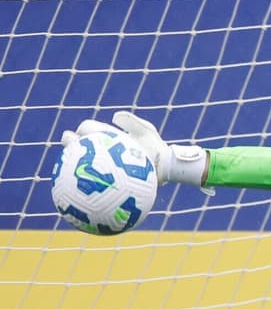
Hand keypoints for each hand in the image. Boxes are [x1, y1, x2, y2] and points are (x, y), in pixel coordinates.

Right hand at [62, 112, 209, 188]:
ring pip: (81, 165)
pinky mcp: (107, 180)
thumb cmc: (155, 147)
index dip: (81, 131)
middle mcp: (101, 150)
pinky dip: (86, 186)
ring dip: (71, 166)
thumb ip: (132, 122)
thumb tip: (114, 116)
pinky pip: (95, 184)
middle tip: (69, 147)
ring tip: (67, 170)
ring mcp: (103, 165)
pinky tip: (79, 192)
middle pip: (77, 145)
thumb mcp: (146, 132)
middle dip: (69, 144)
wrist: (165, 167)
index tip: (80, 134)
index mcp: (106, 137)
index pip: (87, 130)